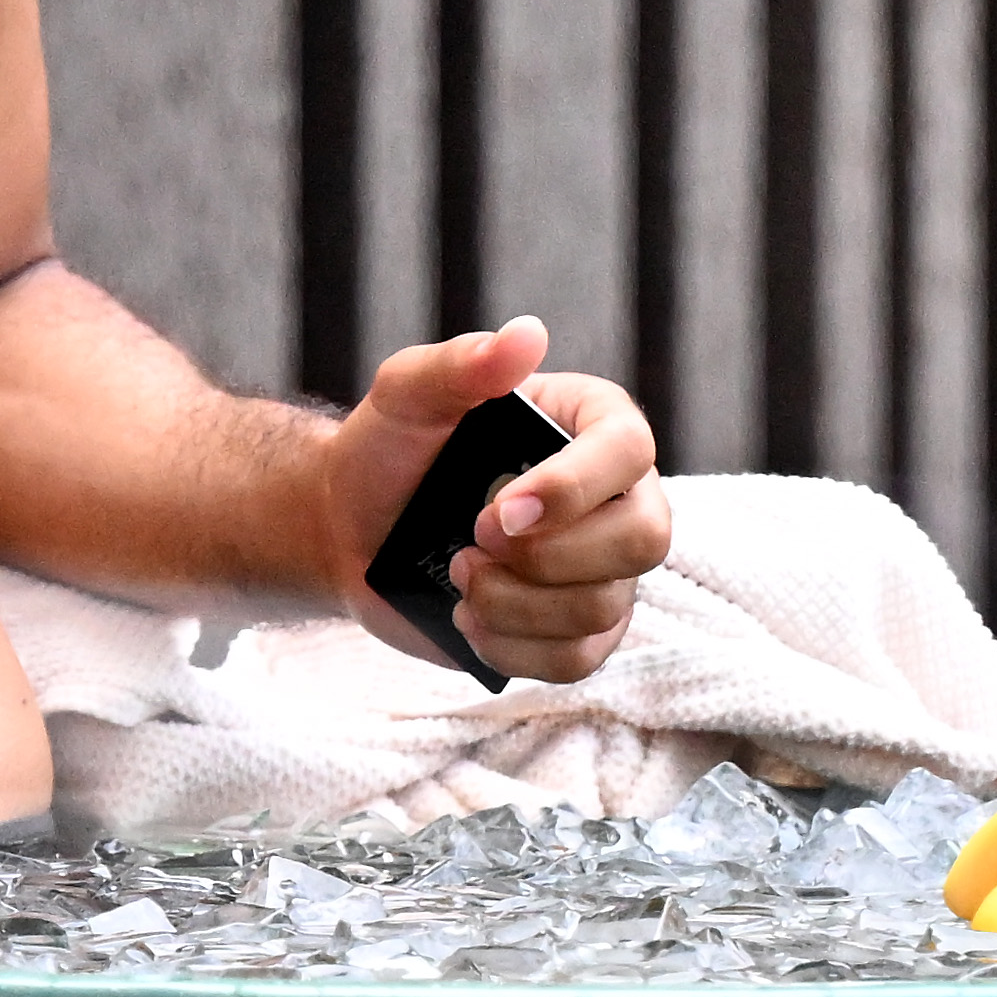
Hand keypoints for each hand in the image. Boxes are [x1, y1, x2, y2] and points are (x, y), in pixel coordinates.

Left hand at [313, 316, 668, 684]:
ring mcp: (602, 570)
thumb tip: (526, 335)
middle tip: (470, 544)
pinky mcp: (577, 630)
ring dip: (516, 603)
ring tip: (458, 575)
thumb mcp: (408, 394)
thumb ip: (461, 365)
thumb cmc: (389, 447)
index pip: (630, 451)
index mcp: (591, 425)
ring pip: (604, 608)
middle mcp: (616, 498)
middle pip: (646, 539)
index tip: (497, 510)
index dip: (574, 489)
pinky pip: (578, 660)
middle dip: (550, 557)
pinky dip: (515, 648)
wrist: (350, 525)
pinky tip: (468, 620)